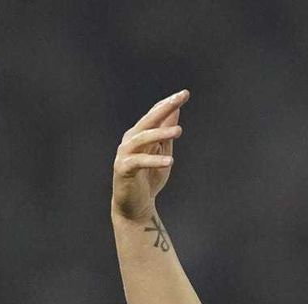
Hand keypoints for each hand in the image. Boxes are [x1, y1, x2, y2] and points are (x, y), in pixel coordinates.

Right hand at [112, 89, 189, 221]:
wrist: (135, 205)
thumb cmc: (149, 178)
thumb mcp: (162, 152)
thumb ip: (166, 133)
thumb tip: (175, 111)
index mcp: (140, 134)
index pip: (155, 114)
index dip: (168, 103)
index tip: (185, 93)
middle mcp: (130, 140)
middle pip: (147, 120)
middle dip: (164, 108)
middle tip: (179, 100)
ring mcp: (125, 153)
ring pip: (142, 138)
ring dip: (160, 133)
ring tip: (179, 131)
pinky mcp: (123, 169)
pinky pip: (139, 162)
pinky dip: (154, 161)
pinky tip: (170, 161)